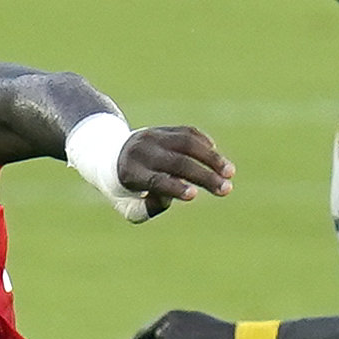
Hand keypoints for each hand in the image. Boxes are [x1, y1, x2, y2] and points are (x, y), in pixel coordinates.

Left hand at [119, 125, 233, 213]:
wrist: (108, 152)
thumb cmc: (123, 188)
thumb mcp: (126, 207)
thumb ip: (146, 209)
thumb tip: (171, 196)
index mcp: (130, 173)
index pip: (155, 180)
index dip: (175, 187)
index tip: (195, 195)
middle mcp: (142, 151)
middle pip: (177, 162)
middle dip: (204, 176)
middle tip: (227, 189)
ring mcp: (154, 136)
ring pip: (187, 142)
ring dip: (211, 157)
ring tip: (230, 172)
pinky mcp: (165, 129)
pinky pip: (188, 133)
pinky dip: (204, 143)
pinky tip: (217, 159)